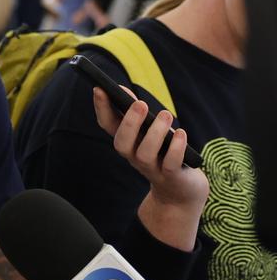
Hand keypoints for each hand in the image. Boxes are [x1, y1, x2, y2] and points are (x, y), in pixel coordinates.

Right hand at [92, 84, 208, 202]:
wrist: (180, 190)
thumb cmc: (163, 152)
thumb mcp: (149, 132)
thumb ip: (137, 113)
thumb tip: (123, 90)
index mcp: (126, 142)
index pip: (107, 126)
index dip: (101, 108)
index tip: (99, 88)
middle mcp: (133, 156)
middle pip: (121, 144)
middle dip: (129, 123)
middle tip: (141, 103)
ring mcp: (151, 168)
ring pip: (145, 154)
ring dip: (155, 133)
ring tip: (166, 115)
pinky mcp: (171, 176)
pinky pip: (170, 164)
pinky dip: (175, 148)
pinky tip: (180, 134)